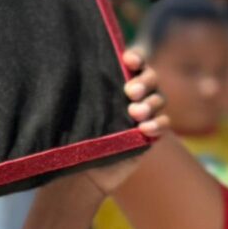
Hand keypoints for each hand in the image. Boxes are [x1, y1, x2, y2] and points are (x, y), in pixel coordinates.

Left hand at [82, 52, 168, 196]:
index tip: (128, 60)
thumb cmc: (71, 137)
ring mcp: (145, 112)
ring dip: (149, 103)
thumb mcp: (72, 112)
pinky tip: (144, 128)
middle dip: (143, 81)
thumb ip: (78, 91)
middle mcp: (133, 93)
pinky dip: (157, 124)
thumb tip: (64, 69)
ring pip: (158, 99)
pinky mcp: (151, 133)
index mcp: (115, 80)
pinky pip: (163, 123)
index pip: (133, 61)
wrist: (81, 171)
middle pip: (150, 78)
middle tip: (130, 91)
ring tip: (135, 112)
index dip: (135, 57)